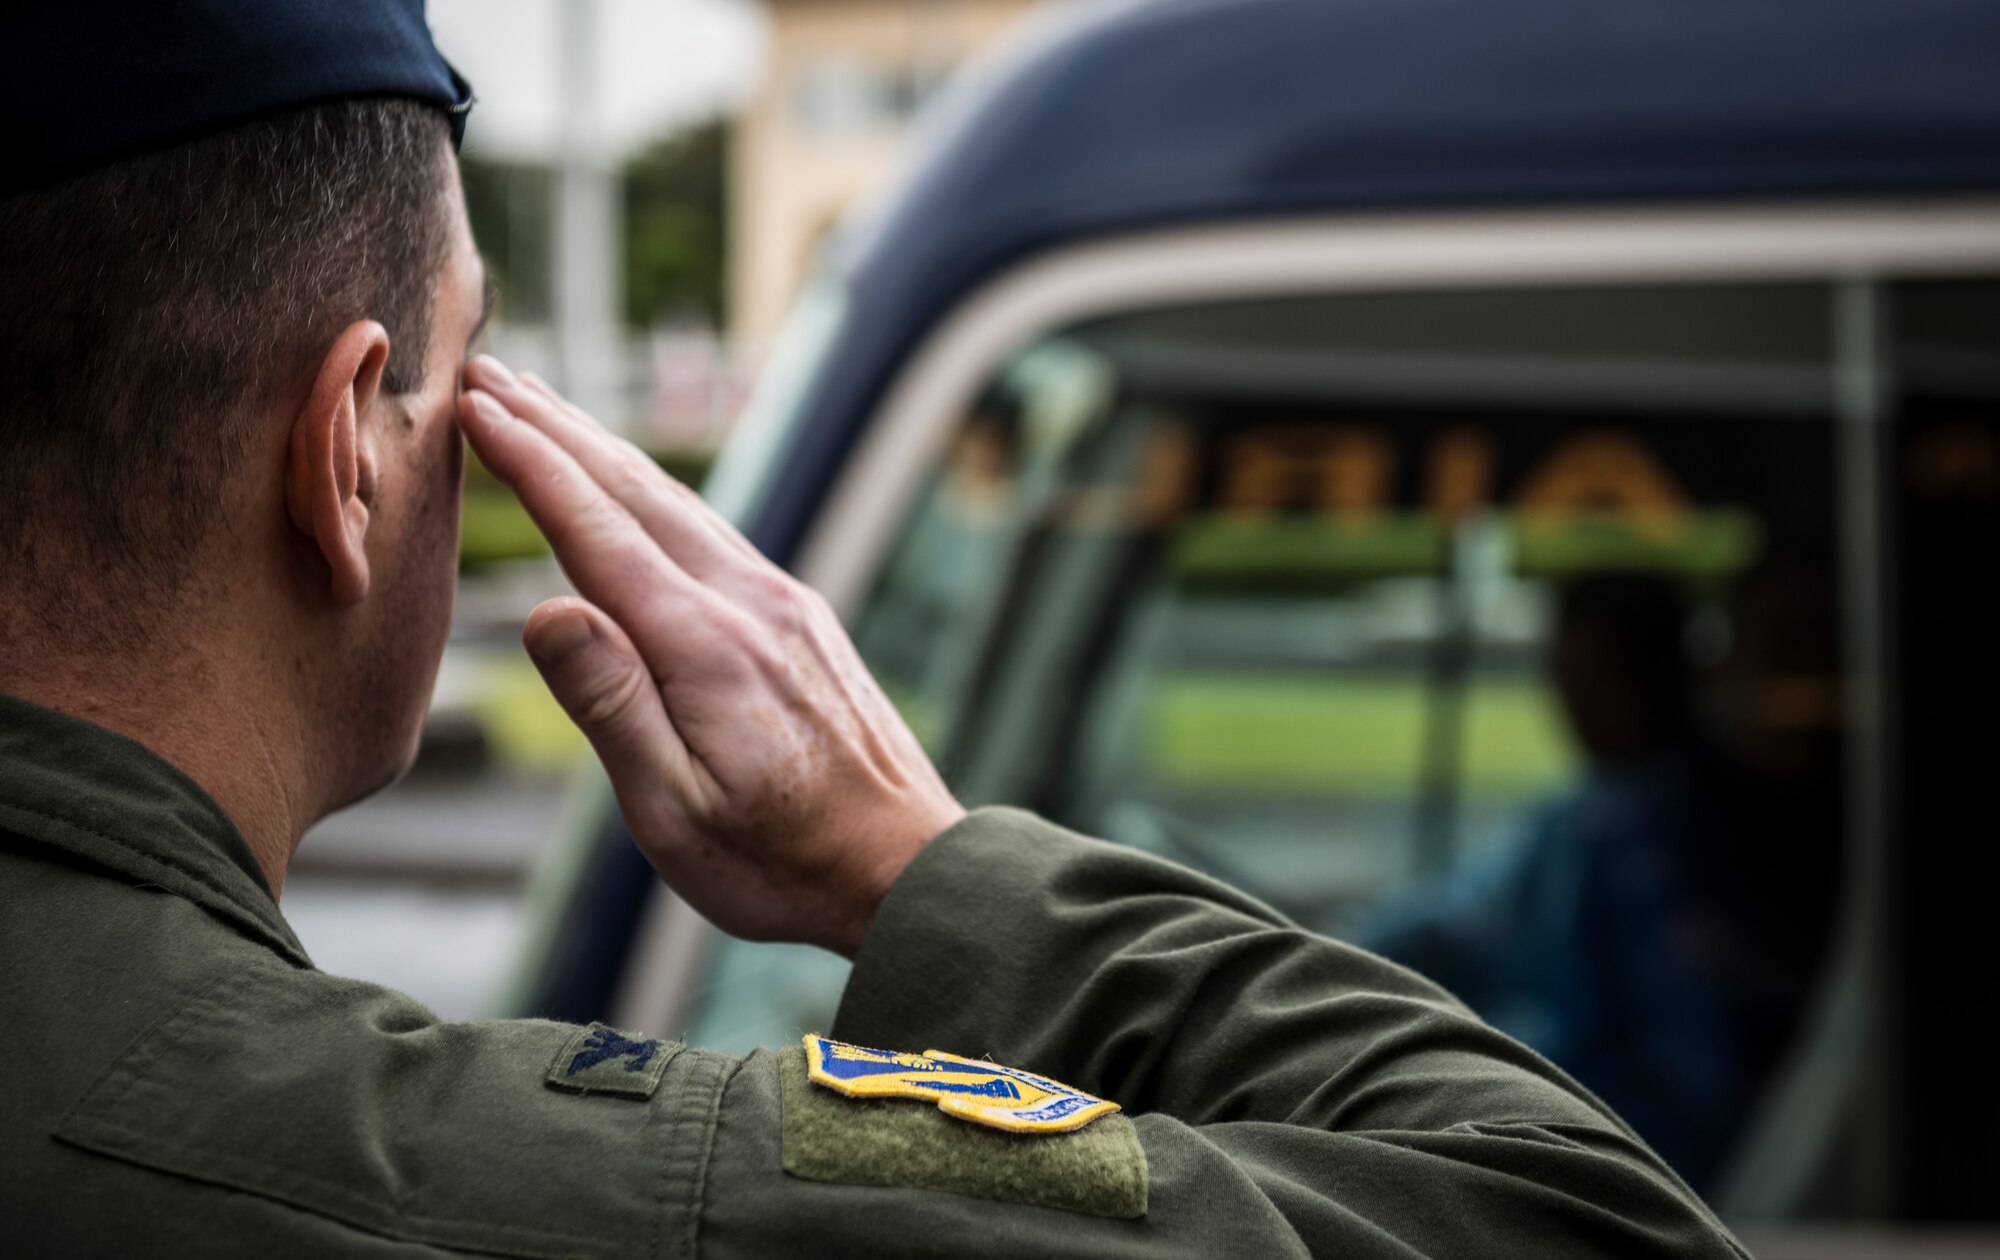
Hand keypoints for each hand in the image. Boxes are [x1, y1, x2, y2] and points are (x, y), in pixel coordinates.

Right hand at [457, 357, 964, 956]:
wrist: (904, 868)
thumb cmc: (778, 861)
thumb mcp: (674, 810)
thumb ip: (610, 705)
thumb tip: (542, 607)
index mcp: (702, 644)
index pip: (596, 530)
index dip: (531, 463)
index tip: (474, 405)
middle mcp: (747, 601)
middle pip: (637, 492)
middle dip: (558, 426)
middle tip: (490, 368)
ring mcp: (782, 603)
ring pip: (679, 504)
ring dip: (607, 449)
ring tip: (549, 407)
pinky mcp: (801, 619)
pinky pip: (714, 532)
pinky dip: (657, 494)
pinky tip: (639, 491)